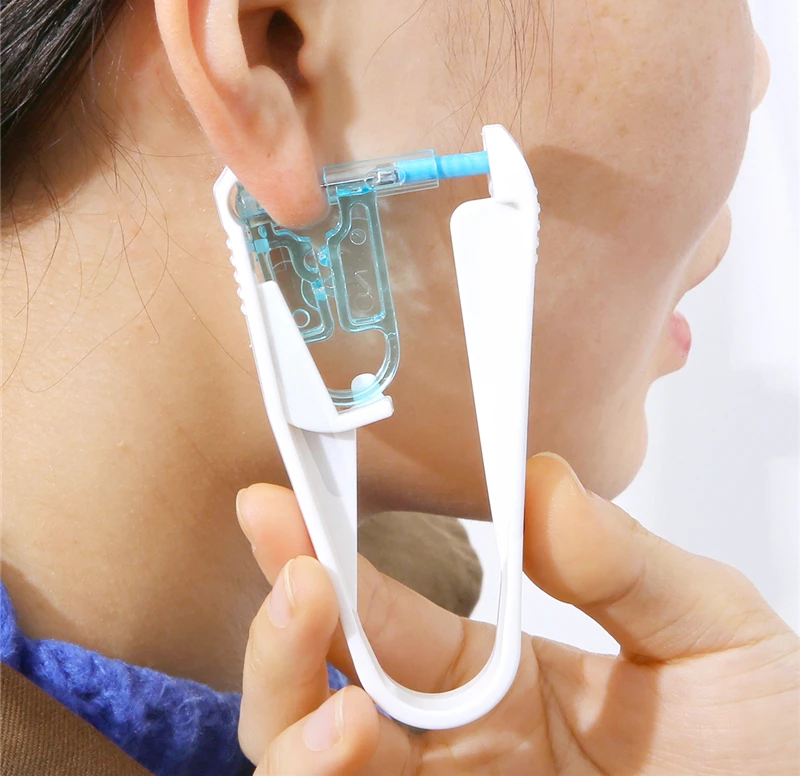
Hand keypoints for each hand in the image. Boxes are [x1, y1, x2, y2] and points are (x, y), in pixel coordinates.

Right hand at [235, 454, 799, 774]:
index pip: (387, 612)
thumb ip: (622, 564)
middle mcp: (450, 748)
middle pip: (319, 688)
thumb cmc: (775, 758)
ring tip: (333, 677)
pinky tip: (352, 736)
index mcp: (498, 679)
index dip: (326, 555)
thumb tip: (539, 477)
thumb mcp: (713, 640)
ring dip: (289, 709)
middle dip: (284, 629)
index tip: (282, 499)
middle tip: (295, 574)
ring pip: (304, 765)